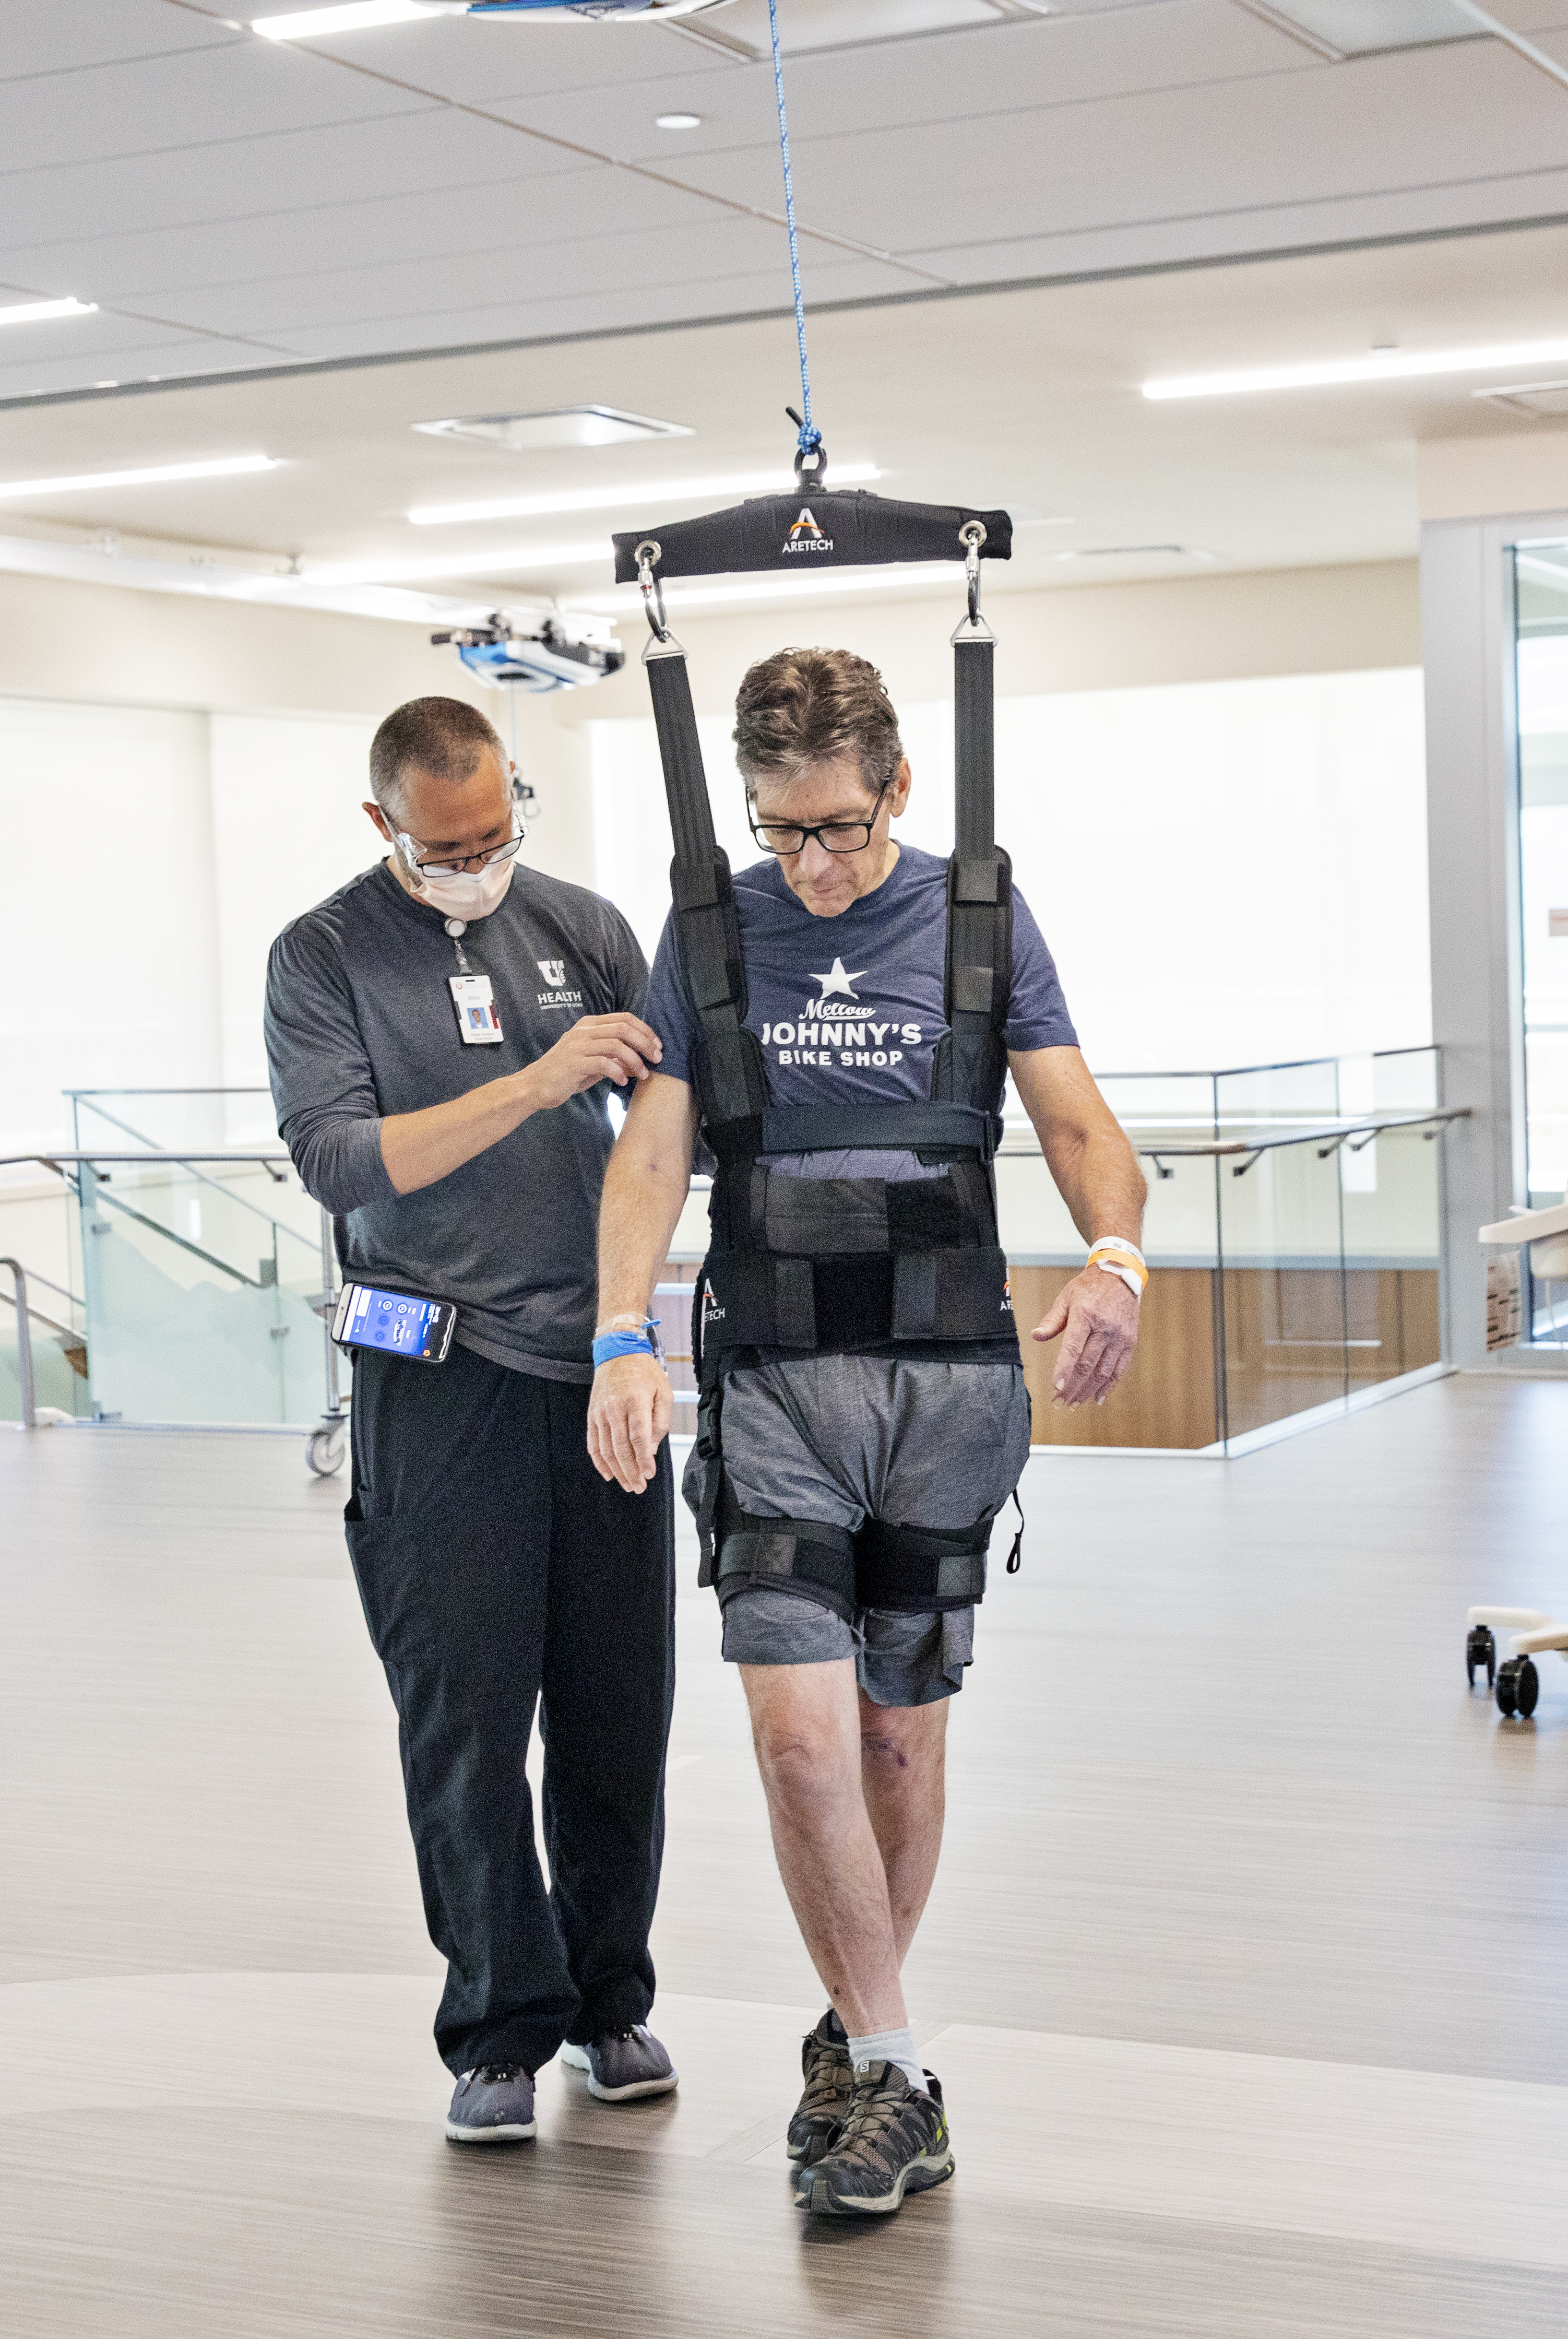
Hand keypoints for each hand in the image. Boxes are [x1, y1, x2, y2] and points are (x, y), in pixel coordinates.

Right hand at [523, 1014, 661, 1112]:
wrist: (536, 1085)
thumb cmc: (567, 1073)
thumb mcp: (594, 1060)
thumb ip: (615, 1056)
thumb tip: (642, 1060)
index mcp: (589, 1024)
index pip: (625, 1018)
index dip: (645, 1030)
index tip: (658, 1045)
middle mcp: (584, 1030)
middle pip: (624, 1028)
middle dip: (645, 1043)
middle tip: (657, 1059)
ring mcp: (577, 1045)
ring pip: (616, 1045)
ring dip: (635, 1060)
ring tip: (643, 1074)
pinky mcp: (574, 1062)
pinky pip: (603, 1063)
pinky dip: (618, 1072)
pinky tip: (622, 1082)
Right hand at [588, 1351, 671, 1492]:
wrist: (617, 1353)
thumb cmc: (645, 1372)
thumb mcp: (663, 1392)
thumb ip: (660, 1422)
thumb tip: (652, 1448)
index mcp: (636, 1401)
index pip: (639, 1437)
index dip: (643, 1459)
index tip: (649, 1474)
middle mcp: (615, 1408)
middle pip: (621, 1448)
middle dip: (630, 1472)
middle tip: (639, 1487)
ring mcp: (601, 1413)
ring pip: (606, 1449)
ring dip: (617, 1471)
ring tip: (627, 1484)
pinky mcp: (592, 1415)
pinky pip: (593, 1443)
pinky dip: (599, 1461)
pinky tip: (607, 1473)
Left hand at [1032, 1267, 1140, 1406]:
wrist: (1121, 1276)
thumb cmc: (1090, 1287)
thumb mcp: (1066, 1297)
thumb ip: (1052, 1320)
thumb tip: (1036, 1336)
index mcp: (1085, 1315)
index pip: (1073, 1348)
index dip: (1064, 1370)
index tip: (1056, 1387)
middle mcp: (1105, 1328)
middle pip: (1087, 1365)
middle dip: (1072, 1386)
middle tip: (1060, 1401)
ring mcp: (1119, 1337)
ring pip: (1103, 1371)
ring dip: (1087, 1390)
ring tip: (1074, 1403)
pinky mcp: (1130, 1342)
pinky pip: (1119, 1369)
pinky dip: (1108, 1386)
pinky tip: (1097, 1397)